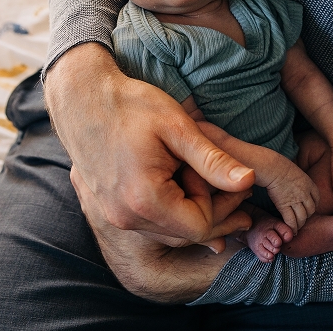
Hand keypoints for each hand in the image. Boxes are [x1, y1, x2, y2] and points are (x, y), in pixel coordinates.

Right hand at [45, 43, 254, 245]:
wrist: (82, 97)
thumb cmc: (130, 105)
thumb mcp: (179, 128)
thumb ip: (214, 160)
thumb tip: (250, 181)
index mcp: (145, 200)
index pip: (201, 226)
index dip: (223, 205)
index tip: (231, 178)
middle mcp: (125, 217)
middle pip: (185, 235)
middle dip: (213, 213)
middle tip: (234, 186)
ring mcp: (113, 216)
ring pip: (168, 231)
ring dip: (191, 211)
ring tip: (207, 180)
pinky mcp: (108, 208)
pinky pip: (149, 223)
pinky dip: (171, 210)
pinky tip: (182, 184)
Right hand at [264, 160, 318, 233]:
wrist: (272, 168)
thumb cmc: (280, 166)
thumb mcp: (297, 171)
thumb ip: (300, 180)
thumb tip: (297, 183)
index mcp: (309, 184)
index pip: (317, 199)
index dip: (313, 206)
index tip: (309, 209)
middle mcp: (304, 194)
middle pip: (311, 210)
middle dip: (307, 216)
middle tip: (302, 220)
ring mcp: (295, 200)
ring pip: (302, 217)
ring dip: (300, 224)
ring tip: (297, 228)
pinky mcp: (284, 206)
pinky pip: (290, 220)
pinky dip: (292, 227)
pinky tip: (291, 230)